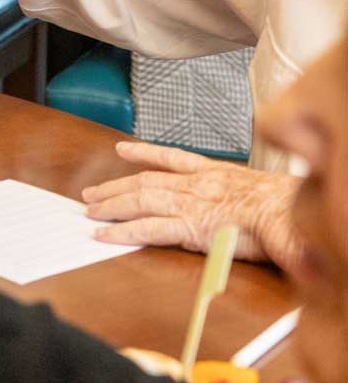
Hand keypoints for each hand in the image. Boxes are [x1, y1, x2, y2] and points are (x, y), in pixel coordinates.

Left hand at [82, 141, 304, 269]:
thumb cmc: (284, 207)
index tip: (123, 149)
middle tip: (92, 193)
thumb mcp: (259, 190)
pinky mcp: (190, 226)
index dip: (144, 153)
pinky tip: (105, 233)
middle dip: (116, 186)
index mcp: (214, 172)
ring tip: (91, 210)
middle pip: (146, 181)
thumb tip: (232, 204)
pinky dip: (124, 231)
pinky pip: (148, 227)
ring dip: (112, 204)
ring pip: (140, 200)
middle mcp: (196, 183)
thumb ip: (238, 194)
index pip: (171, 158)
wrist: (290, 213)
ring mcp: (190, 203)